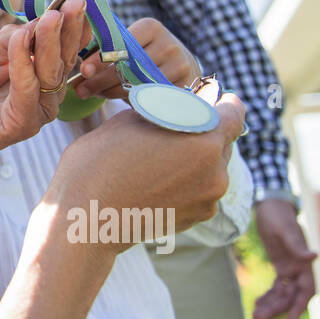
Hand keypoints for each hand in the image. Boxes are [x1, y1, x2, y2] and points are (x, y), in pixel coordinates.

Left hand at [0, 0, 90, 175]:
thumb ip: (10, 38)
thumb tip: (34, 22)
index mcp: (45, 75)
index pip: (65, 48)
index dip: (73, 26)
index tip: (76, 0)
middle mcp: (48, 93)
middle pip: (64, 59)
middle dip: (69, 29)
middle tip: (74, 4)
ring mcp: (38, 110)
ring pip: (49, 73)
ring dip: (49, 42)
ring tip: (49, 18)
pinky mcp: (22, 123)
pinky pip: (26, 90)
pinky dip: (23, 63)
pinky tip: (21, 41)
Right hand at [39, 93, 247, 251]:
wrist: (85, 219)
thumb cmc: (100, 162)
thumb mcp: (131, 119)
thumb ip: (165, 109)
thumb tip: (181, 104)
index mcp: (204, 141)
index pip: (234, 114)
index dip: (224, 102)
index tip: (213, 99)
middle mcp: (216, 173)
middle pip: (222, 141)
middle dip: (204, 131)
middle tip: (174, 127)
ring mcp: (208, 200)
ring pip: (212, 166)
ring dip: (195, 157)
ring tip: (159, 157)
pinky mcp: (197, 218)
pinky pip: (202, 189)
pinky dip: (187, 180)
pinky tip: (155, 179)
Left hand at [74, 17, 200, 99]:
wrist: (182, 67)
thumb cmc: (144, 54)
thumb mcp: (129, 43)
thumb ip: (105, 48)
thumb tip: (77, 66)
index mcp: (151, 27)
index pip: (122, 43)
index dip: (101, 58)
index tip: (83, 70)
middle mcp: (168, 45)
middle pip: (127, 67)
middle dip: (100, 80)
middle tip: (80, 90)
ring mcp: (179, 67)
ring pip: (136, 85)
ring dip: (110, 91)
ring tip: (93, 93)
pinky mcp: (183, 87)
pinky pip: (149, 97)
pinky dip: (127, 99)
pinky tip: (114, 98)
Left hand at [252, 198, 317, 318]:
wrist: (271, 205)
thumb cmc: (278, 215)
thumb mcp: (284, 229)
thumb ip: (296, 244)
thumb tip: (314, 257)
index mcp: (304, 262)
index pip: (306, 290)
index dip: (299, 306)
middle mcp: (300, 268)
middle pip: (291, 295)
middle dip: (277, 308)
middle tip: (258, 318)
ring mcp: (291, 268)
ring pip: (283, 293)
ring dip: (271, 305)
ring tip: (255, 315)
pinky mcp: (281, 266)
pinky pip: (277, 286)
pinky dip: (269, 295)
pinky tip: (257, 303)